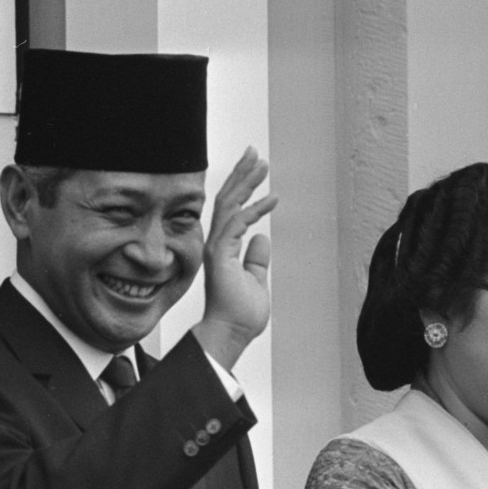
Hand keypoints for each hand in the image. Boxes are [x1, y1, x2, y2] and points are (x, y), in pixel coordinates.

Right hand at [191, 146, 278, 370]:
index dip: (244, 188)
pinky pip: (235, 224)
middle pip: (227, 200)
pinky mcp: (220, 256)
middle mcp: (217, 244)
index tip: (258, 172)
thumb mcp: (256, 280)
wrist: (231, 335)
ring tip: (261, 164)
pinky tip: (270, 199)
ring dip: (245, 183)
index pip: (231, 210)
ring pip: (228, 205)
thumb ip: (256, 260)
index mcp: (223, 248)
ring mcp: (216, 249)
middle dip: (242, 174)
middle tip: (255, 154)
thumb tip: (261, 239)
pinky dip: (253, 210)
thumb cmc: (240, 315)